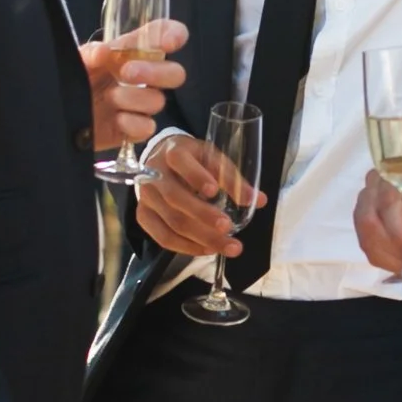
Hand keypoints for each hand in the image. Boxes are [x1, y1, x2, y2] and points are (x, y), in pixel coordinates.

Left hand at [82, 19, 185, 155]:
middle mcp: (142, 77)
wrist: (57, 117)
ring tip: (109, 97)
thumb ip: (89, 53)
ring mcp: (140, 105)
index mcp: (130, 52)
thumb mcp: (75, 62)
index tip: (171, 41)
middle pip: (174, 73)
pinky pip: (148, 127)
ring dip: (133, 98)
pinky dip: (132, 123)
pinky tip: (116, 119)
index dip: (173, 34)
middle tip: (127, 72)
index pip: (161, 36)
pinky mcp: (134, 129)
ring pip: (158, 101)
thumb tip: (104, 52)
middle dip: (156, 72)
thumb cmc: (71, 81)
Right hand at [135, 130, 256, 258]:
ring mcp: (145, 197)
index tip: (213, 191)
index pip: (180, 162)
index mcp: (173, 152)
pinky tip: (208, 249)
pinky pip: (163, 237)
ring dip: (201, 238)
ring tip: (228, 246)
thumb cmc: (192, 159)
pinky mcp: (143, 216)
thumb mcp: (211, 158)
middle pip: (175, 198)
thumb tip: (258, 200)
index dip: (196, 177)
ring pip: (171, 222)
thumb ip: (232, 177)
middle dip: (203, 215)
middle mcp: (154, 174)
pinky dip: (187, 247)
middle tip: (228, 228)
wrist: (161, 161)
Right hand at [353, 144, 401, 273]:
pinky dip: (390, 262)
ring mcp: (368, 205)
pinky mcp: (372, 223)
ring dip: (392, 259)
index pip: (386, 202)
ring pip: (367, 239)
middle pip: (369, 223)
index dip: (398, 231)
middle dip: (394, 249)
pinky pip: (372, 247)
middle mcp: (374, 187)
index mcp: (393, 171)